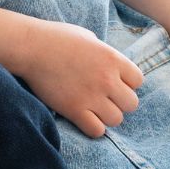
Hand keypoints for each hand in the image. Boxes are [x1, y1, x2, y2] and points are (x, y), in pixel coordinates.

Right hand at [12, 18, 143, 137]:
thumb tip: (111, 67)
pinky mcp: (74, 110)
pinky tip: (84, 117)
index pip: (138, 81)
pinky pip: (97, 130)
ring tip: (94, 108)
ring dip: (107, 115)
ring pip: (117, 119)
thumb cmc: (57, 38)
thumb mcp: (88, 37)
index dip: (127, 83)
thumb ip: (104, 53)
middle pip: (132, 103)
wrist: (30, 47)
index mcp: (112, 58)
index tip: (114, 82)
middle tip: (104, 97)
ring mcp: (91, 96)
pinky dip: (93, 127)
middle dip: (120, 102)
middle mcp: (107, 78)